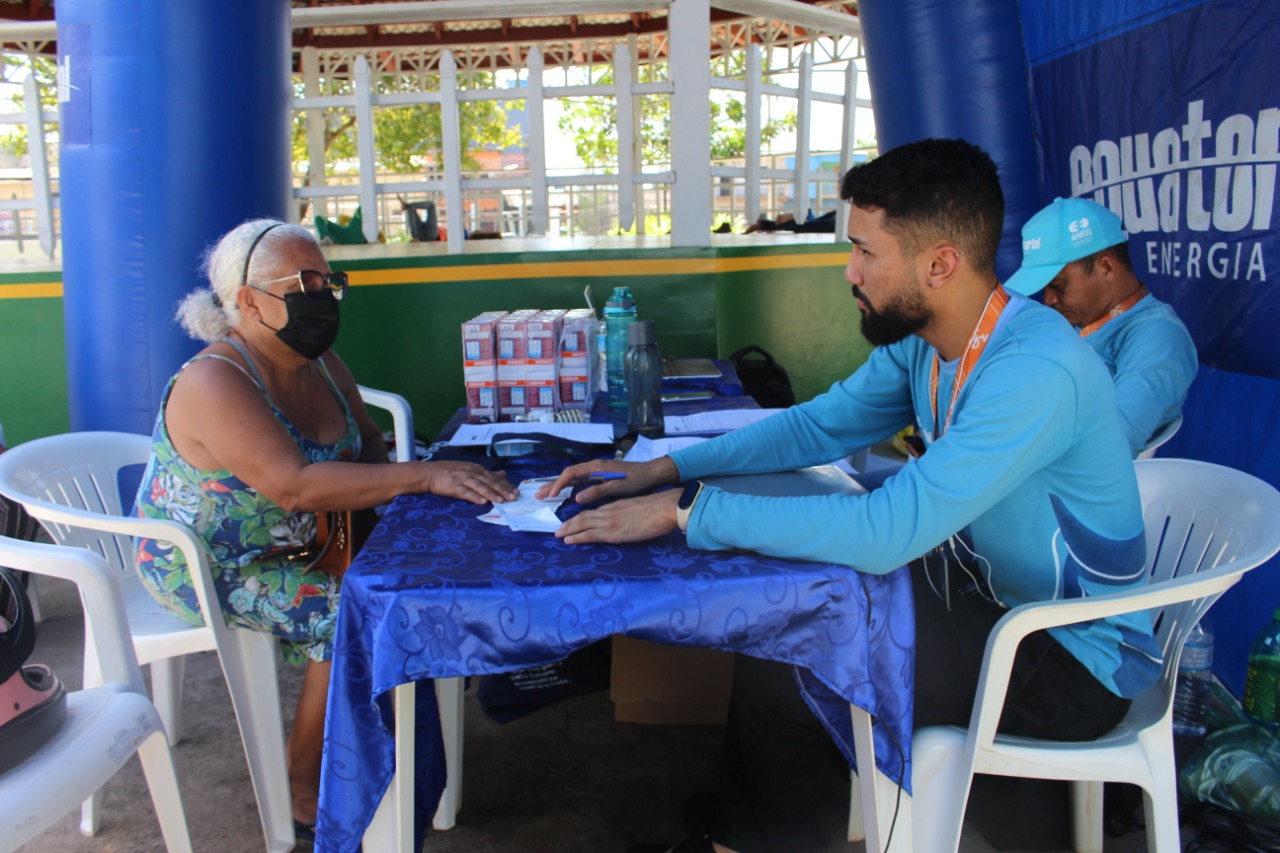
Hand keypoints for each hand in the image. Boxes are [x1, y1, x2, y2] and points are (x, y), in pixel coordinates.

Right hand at [423, 461, 517, 504]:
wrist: (430, 473)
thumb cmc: (451, 472)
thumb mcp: (471, 469)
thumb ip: (488, 473)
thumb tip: (504, 474)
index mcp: (477, 469)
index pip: (495, 478)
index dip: (506, 485)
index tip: (516, 492)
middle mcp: (472, 472)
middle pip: (490, 482)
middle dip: (503, 490)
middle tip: (514, 498)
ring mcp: (462, 479)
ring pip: (480, 487)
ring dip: (491, 494)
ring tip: (501, 501)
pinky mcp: (454, 486)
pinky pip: (466, 492)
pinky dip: (474, 496)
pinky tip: (482, 502)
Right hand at [535, 456, 678, 503]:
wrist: (652, 474)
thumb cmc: (636, 480)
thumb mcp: (617, 487)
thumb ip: (597, 491)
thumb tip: (576, 498)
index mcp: (596, 467)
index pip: (570, 473)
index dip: (559, 484)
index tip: (550, 496)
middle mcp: (594, 467)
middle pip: (568, 474)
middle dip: (553, 484)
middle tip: (538, 495)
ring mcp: (597, 471)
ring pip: (573, 478)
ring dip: (560, 486)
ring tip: (546, 494)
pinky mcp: (601, 476)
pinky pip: (581, 481)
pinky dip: (570, 487)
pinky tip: (566, 493)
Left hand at [555, 489, 680, 543]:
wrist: (662, 509)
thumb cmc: (655, 509)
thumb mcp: (635, 509)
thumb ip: (626, 514)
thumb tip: (624, 522)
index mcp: (614, 506)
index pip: (593, 512)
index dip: (580, 517)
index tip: (571, 522)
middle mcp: (608, 512)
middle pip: (583, 517)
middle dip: (569, 523)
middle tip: (558, 530)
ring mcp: (608, 522)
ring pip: (582, 524)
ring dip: (568, 529)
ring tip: (558, 535)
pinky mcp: (611, 532)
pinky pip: (589, 535)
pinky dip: (576, 537)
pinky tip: (568, 540)